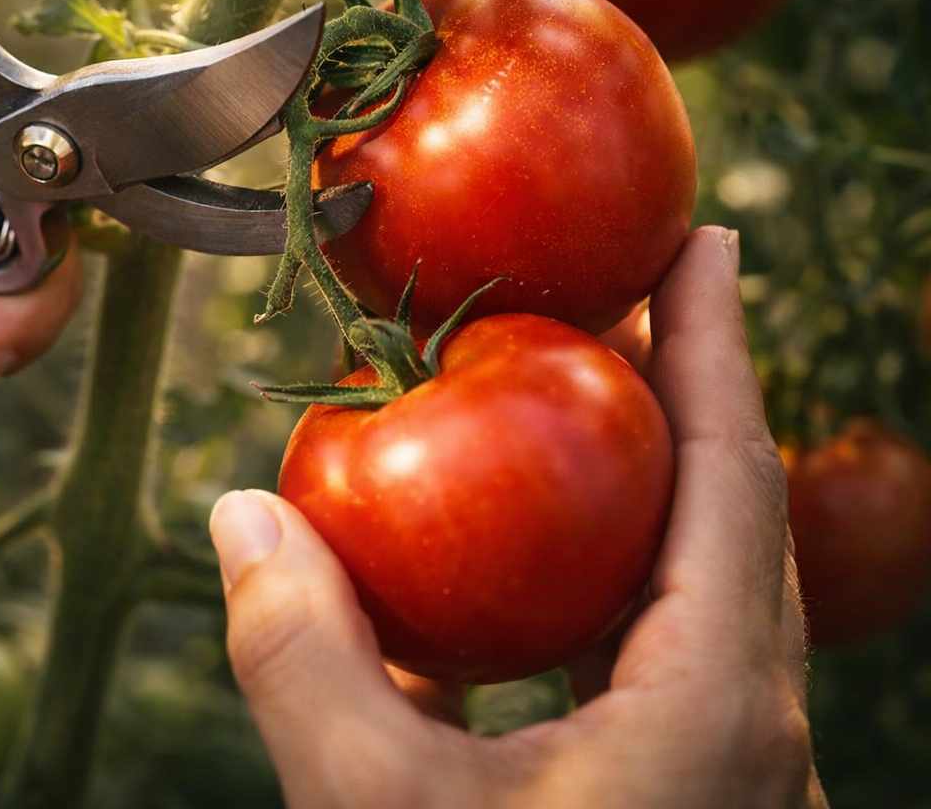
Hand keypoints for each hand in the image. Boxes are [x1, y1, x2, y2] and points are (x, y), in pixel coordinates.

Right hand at [209, 227, 825, 808]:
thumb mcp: (374, 804)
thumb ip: (301, 655)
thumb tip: (241, 515)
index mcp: (716, 705)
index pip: (734, 478)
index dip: (716, 344)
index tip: (703, 240)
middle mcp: (752, 728)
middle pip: (727, 520)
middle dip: (678, 400)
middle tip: (617, 303)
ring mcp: (727, 773)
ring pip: (694, 595)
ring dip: (635, 496)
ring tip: (568, 415)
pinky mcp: (683, 803)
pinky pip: (654, 667)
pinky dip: (589, 598)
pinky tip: (501, 595)